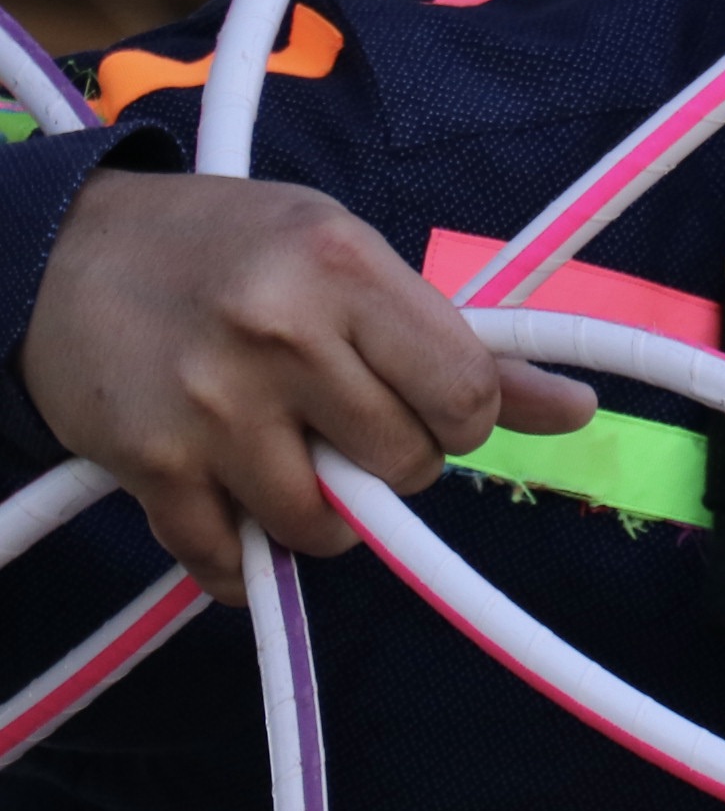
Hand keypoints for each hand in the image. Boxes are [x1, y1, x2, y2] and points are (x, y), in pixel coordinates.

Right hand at [20, 168, 594, 602]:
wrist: (63, 250)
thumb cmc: (231, 251)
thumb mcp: (350, 259)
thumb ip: (461, 342)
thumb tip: (575, 410)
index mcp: (344, 268)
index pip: (468, 393)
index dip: (464, 418)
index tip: (431, 405)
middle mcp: (281, 334)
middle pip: (404, 464)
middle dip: (393, 462)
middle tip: (352, 426)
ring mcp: (213, 405)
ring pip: (326, 526)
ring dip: (325, 514)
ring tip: (296, 461)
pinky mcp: (153, 464)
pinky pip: (231, 559)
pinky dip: (246, 560)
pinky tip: (241, 515)